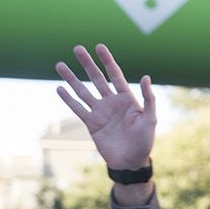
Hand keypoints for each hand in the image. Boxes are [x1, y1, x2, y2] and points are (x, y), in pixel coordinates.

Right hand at [55, 44, 156, 171]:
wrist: (131, 162)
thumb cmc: (144, 141)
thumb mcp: (150, 119)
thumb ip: (148, 99)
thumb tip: (145, 77)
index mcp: (126, 98)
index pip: (115, 74)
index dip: (107, 60)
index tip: (99, 46)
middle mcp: (111, 102)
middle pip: (97, 79)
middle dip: (87, 64)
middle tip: (77, 48)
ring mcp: (100, 112)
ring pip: (83, 91)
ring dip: (71, 78)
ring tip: (60, 65)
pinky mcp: (91, 124)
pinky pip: (78, 109)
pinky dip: (68, 99)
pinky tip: (59, 88)